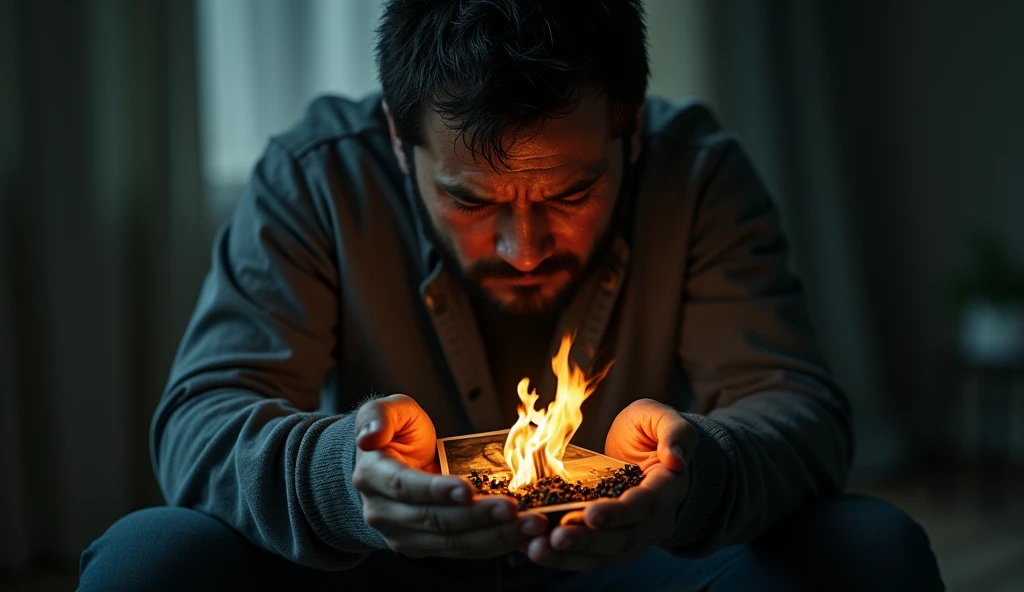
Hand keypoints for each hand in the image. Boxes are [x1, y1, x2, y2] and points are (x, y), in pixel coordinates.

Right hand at [352, 394, 547, 558]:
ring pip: (453, 541)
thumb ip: (378, 417)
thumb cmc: (395, 432)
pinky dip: (495, 544)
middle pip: (434, 520)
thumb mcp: (387, 411)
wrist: (387, 463)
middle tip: (515, 509)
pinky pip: (463, 549)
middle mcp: (383, 512)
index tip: (468, 489)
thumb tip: (369, 438)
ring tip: (530, 525)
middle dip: (478, 517)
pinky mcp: (425, 546)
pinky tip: (522, 535)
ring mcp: (403, 534)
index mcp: (372, 476)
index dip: (436, 490)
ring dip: (495, 536)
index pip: (404, 487)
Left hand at [524, 398, 696, 570]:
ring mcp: (636, 537)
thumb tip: (675, 457)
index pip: (646, 505)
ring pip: (605, 555)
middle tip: (555, 537)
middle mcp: (657, 520)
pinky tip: (535, 550)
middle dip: (588, 540)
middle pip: (624, 539)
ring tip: (538, 549)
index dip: (619, 512)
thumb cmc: (648, 431)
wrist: (646, 453)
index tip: (591, 514)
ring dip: (571, 556)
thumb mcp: (659, 417)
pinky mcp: (613, 544)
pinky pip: (590, 558)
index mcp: (669, 488)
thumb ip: (675, 431)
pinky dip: (563, 558)